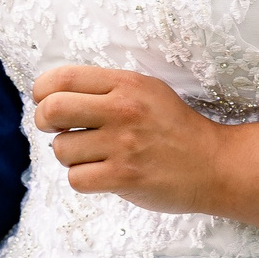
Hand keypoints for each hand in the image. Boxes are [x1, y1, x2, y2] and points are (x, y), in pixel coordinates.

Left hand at [29, 64, 222, 213]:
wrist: (215, 164)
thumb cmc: (173, 128)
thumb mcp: (146, 90)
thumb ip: (105, 88)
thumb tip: (53, 93)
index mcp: (126, 84)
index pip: (62, 78)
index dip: (43, 91)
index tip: (47, 102)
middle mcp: (123, 110)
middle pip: (52, 110)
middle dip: (44, 122)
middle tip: (56, 129)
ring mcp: (124, 145)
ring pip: (61, 149)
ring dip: (70, 156)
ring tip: (93, 155)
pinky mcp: (125, 177)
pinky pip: (76, 179)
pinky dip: (83, 179)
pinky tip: (101, 174)